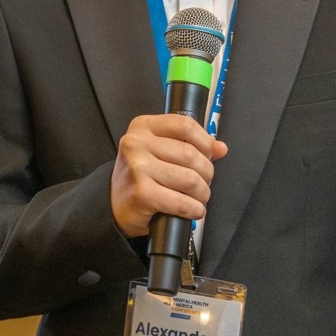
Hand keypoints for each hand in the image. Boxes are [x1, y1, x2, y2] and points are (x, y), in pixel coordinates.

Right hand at [110, 114, 228, 238]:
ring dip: (202, 193)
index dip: (205, 141)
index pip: (185, 125)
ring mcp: (137, 168)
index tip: (209, 154)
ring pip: (190, 179)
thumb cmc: (140, 176)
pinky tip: (192, 210)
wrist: (115, 204)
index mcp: (142, 127)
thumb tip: (220, 147)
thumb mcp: (159, 151)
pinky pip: (182, 202)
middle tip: (202, 182)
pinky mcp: (142, 193)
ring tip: (197, 197)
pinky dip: (194, 209)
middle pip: (191, 154)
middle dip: (206, 173)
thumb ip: (189, 145)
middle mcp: (136, 143)